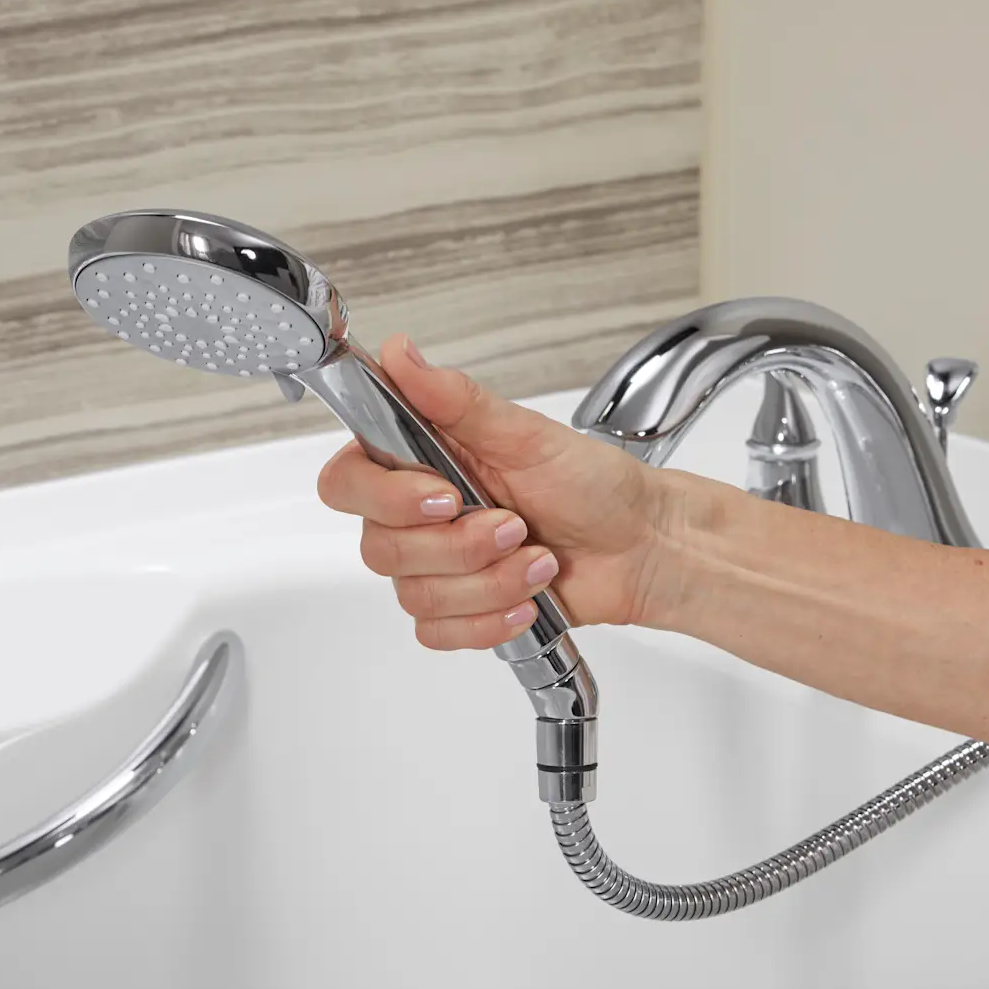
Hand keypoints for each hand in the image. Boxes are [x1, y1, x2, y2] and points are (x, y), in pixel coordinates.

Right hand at [315, 335, 679, 648]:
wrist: (640, 544)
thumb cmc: (593, 485)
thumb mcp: (527, 434)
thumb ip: (455, 400)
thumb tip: (401, 355)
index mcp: (422, 460)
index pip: (347, 483)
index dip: (386, 498)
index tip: (445, 495)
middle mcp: (418, 515)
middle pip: (379, 549)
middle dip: (459, 546)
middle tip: (515, 525)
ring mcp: (437, 566)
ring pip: (415, 595)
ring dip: (488, 582)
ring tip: (535, 560)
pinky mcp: (458, 610)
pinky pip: (438, 633)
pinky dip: (488, 620)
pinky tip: (525, 598)